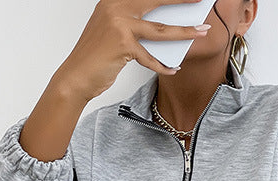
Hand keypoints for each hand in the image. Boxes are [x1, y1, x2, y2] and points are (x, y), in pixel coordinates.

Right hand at [54, 0, 209, 102]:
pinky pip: (151, 57)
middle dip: (181, 1)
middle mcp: (115, 7)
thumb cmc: (96, 57)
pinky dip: (163, 66)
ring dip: (185, 32)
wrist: (76, 76)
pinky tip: (173, 69)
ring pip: (160, 30)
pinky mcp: (123, 44)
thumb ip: (135, 26)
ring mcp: (119, 24)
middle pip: (156, 1)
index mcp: (113, 1)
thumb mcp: (113, 33)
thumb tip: (164, 28)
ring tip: (202, 31)